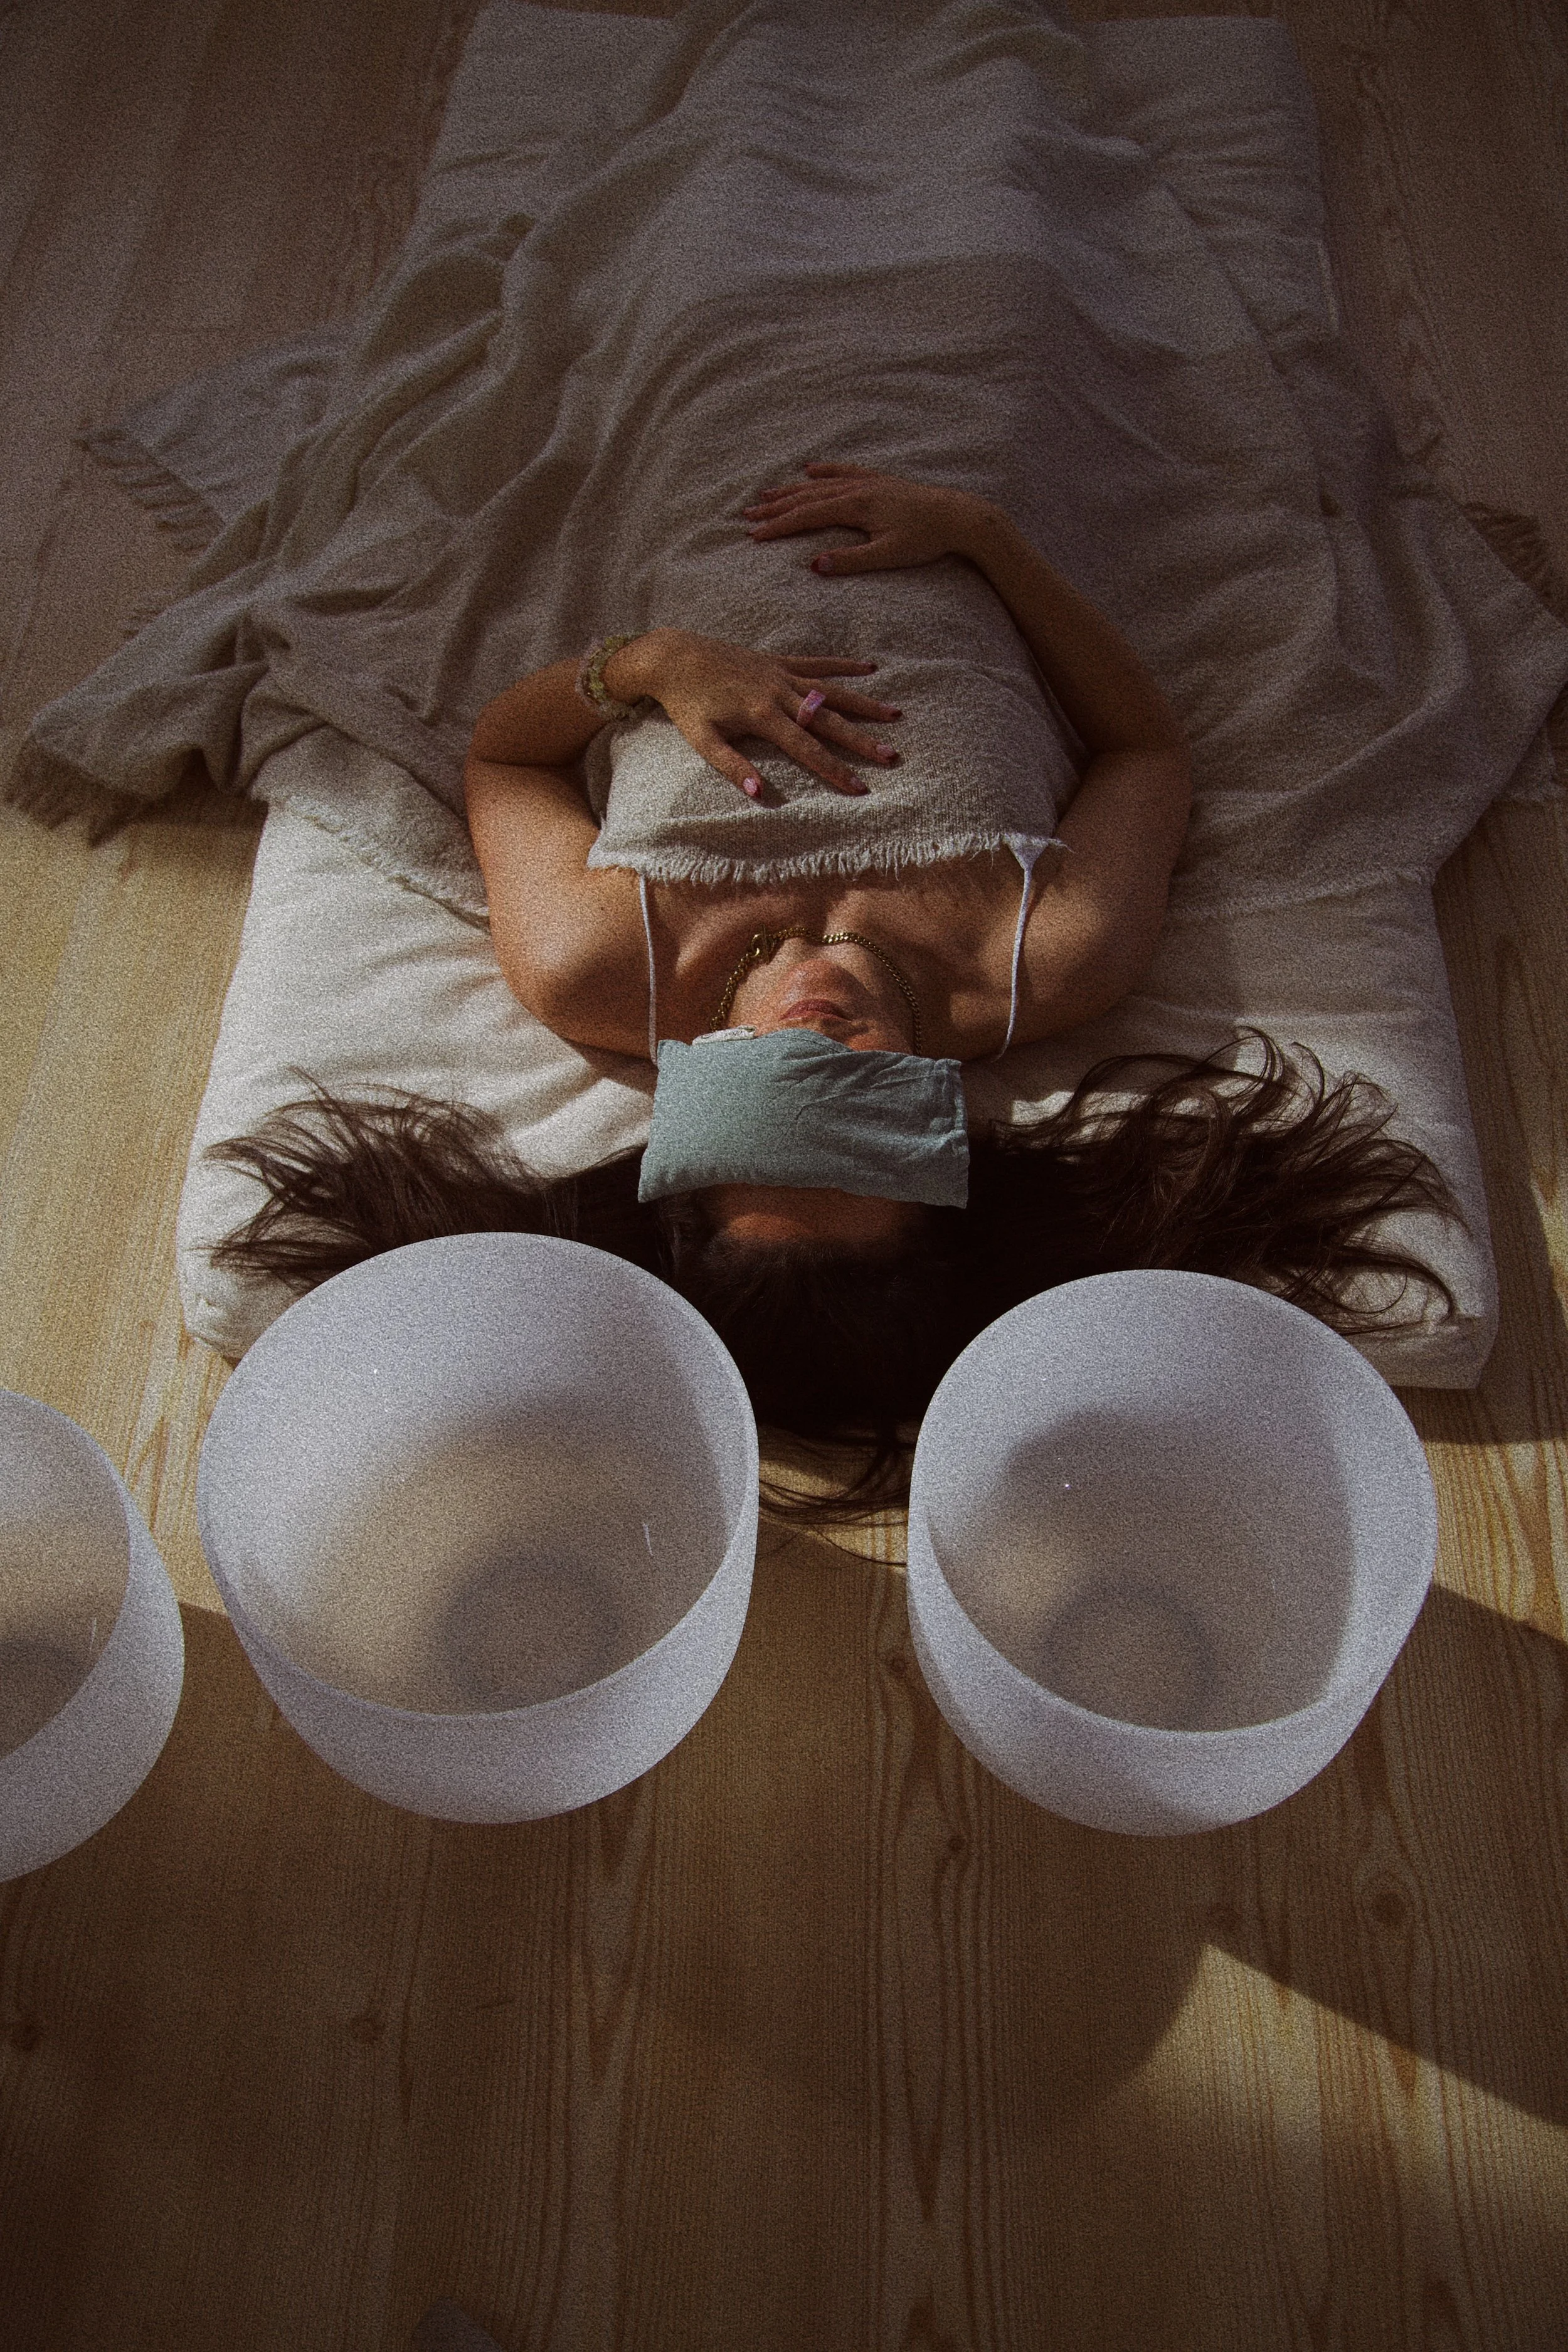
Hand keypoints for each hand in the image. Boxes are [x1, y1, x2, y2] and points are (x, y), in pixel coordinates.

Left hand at [626, 628, 903, 798]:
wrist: (674, 656)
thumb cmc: (686, 703)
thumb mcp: (702, 740)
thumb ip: (732, 766)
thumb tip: (760, 794)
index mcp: (762, 716)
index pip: (806, 749)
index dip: (834, 770)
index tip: (860, 788)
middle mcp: (779, 692)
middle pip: (829, 721)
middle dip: (862, 740)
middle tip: (892, 755)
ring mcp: (781, 673)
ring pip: (832, 691)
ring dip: (864, 703)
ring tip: (895, 715)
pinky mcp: (778, 660)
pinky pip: (817, 663)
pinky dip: (843, 665)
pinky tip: (870, 668)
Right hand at [742, 461, 992, 574]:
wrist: (959, 516)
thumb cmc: (925, 539)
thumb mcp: (887, 556)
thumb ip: (850, 561)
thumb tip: (814, 566)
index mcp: (856, 506)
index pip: (807, 516)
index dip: (778, 526)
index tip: (753, 535)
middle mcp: (857, 488)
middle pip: (807, 496)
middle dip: (775, 507)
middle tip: (747, 515)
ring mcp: (867, 482)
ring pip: (820, 483)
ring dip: (791, 489)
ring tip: (766, 494)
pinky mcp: (879, 481)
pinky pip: (844, 471)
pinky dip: (824, 470)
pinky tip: (810, 468)